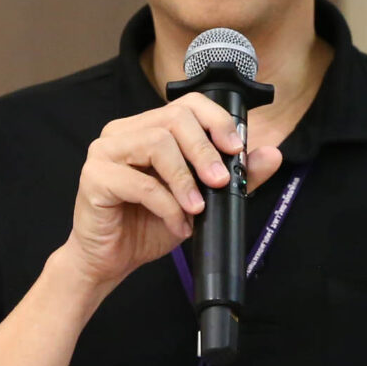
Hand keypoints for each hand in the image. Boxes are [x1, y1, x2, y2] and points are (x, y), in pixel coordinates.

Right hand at [62, 96, 283, 290]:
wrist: (109, 261)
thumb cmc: (148, 225)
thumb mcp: (201, 199)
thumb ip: (235, 176)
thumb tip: (272, 154)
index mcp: (147, 128)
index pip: (186, 104)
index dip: (216, 120)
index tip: (235, 148)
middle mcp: (124, 132)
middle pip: (173, 119)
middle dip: (205, 150)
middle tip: (221, 181)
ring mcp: (105, 151)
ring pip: (157, 144)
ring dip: (186, 179)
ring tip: (198, 208)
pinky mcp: (94, 177)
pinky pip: (140, 183)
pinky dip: (168, 206)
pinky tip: (178, 224)